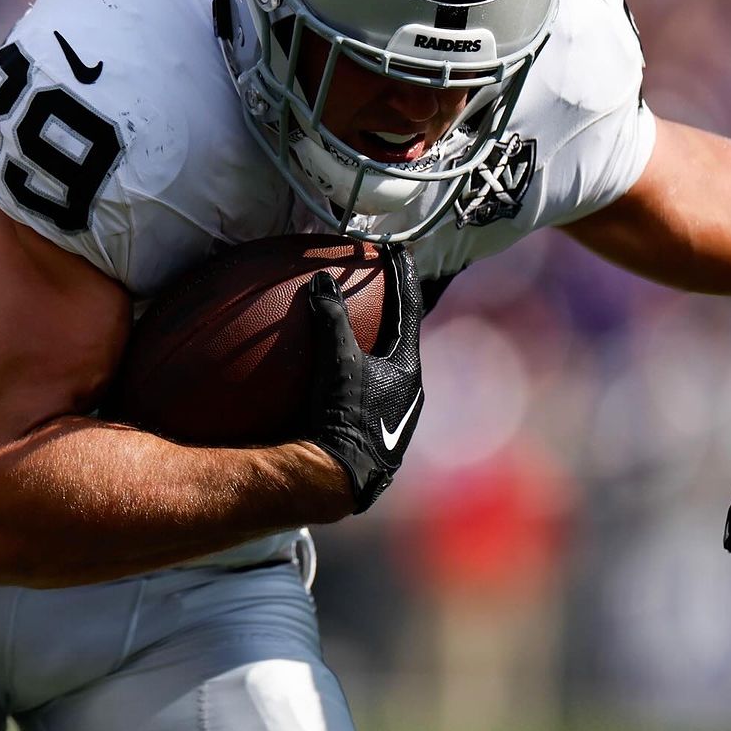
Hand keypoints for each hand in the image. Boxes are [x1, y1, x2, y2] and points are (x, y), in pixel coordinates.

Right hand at [306, 245, 423, 512]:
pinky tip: (328, 382)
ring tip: (358, 333)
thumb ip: (331, 319)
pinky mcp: (374, 434)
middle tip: (383, 289)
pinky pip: (366, 393)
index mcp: (408, 369)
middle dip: (392, 315)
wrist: (339, 478)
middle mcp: (408, 392)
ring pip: (386, 370)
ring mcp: (393, 416)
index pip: (408, 310)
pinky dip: (352, 376)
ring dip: (373, 348)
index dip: (402, 277)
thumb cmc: (346, 418)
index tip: (397, 251)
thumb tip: (322, 280)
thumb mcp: (338, 362)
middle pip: (402, 341)